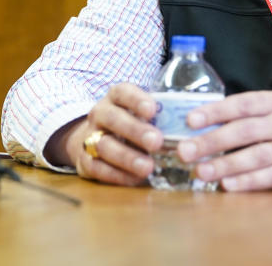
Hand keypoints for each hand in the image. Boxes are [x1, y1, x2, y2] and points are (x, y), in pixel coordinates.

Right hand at [46, 83, 162, 185]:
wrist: (93, 139)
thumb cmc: (129, 124)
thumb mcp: (140, 115)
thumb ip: (158, 120)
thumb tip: (187, 136)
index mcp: (115, 98)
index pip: (123, 92)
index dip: (136, 99)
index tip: (153, 110)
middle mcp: (100, 114)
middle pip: (113, 118)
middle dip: (135, 130)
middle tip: (156, 141)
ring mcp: (89, 137)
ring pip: (104, 145)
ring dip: (127, 157)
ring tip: (148, 167)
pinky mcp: (84, 161)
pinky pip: (98, 168)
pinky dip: (118, 175)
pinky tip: (136, 179)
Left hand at [176, 91, 271, 190]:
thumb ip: (243, 117)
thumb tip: (199, 126)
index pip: (241, 104)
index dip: (214, 112)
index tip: (190, 120)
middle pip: (244, 131)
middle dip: (212, 141)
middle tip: (185, 151)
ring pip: (256, 155)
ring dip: (226, 164)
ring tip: (201, 171)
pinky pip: (271, 176)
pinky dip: (248, 181)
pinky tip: (228, 185)